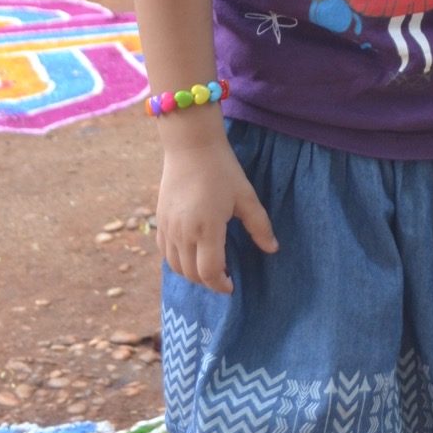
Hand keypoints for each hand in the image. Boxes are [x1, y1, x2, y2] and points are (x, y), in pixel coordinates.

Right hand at [157, 134, 278, 293]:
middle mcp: (183, 233)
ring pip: (175, 266)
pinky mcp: (160, 220)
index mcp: (206, 228)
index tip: (232, 285)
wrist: (191, 146)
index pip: (209, 272)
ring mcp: (168, 228)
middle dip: (208, 281)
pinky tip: (192, 253)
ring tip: (209, 266)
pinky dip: (178, 261)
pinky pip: (165, 253)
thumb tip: (272, 249)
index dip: (220, 284)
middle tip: (224, 275)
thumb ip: (259, 225)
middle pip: (191, 274)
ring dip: (192, 273)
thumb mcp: (246, 196)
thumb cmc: (222, 169)